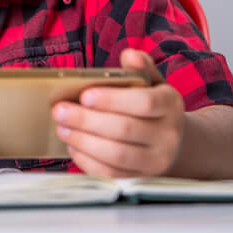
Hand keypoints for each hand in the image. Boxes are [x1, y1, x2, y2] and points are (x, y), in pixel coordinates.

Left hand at [52, 49, 184, 176]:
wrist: (172, 142)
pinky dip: (88, 160)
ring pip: (116, 154)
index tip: (84, 95)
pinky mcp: (140, 179)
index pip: (144, 102)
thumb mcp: (153, 82)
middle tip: (60, 111)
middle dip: (87, 120)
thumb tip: (129, 54)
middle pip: (125, 130)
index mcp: (170, 104)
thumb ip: (141, 66)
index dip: (112, 100)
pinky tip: (73, 146)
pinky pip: (111, 174)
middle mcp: (168, 135)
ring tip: (62, 127)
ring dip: (83, 141)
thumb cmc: (153, 106)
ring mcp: (156, 161)